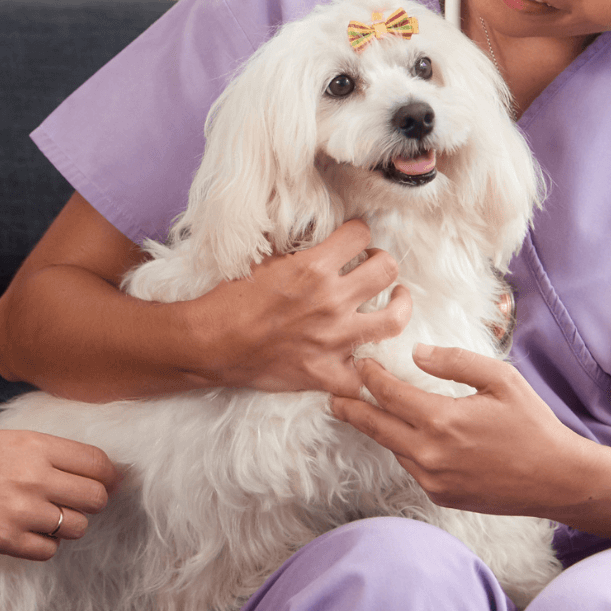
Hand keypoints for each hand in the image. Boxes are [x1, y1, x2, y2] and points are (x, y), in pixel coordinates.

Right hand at [0, 431, 121, 560]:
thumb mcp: (12, 439)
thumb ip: (53, 453)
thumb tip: (98, 471)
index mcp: (37, 446)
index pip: (98, 463)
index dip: (110, 475)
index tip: (108, 482)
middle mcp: (34, 477)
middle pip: (96, 498)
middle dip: (94, 501)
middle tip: (79, 501)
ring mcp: (20, 511)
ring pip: (78, 527)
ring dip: (70, 524)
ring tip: (49, 516)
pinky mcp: (5, 540)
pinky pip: (50, 550)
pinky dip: (46, 544)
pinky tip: (30, 532)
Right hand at [195, 220, 412, 397]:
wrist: (211, 344)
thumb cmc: (230, 301)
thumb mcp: (264, 260)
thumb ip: (299, 250)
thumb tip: (320, 236)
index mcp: (314, 267)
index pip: (360, 234)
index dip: (358, 233)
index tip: (354, 240)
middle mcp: (331, 301)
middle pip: (387, 269)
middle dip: (384, 263)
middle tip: (375, 268)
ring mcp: (333, 339)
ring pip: (394, 319)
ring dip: (399, 306)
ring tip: (395, 301)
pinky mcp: (327, 373)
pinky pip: (365, 377)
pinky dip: (368, 370)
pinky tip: (368, 358)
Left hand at [331, 344, 591, 514]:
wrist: (557, 479)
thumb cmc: (532, 425)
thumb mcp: (501, 379)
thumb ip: (455, 362)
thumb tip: (417, 353)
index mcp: (442, 420)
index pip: (389, 394)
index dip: (370, 377)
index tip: (360, 364)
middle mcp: (430, 453)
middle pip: (376, 427)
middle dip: (351, 409)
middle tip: (332, 397)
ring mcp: (433, 479)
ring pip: (393, 447)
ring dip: (379, 429)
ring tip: (363, 411)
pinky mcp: (440, 495)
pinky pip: (411, 466)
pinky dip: (404, 448)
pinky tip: (405, 435)